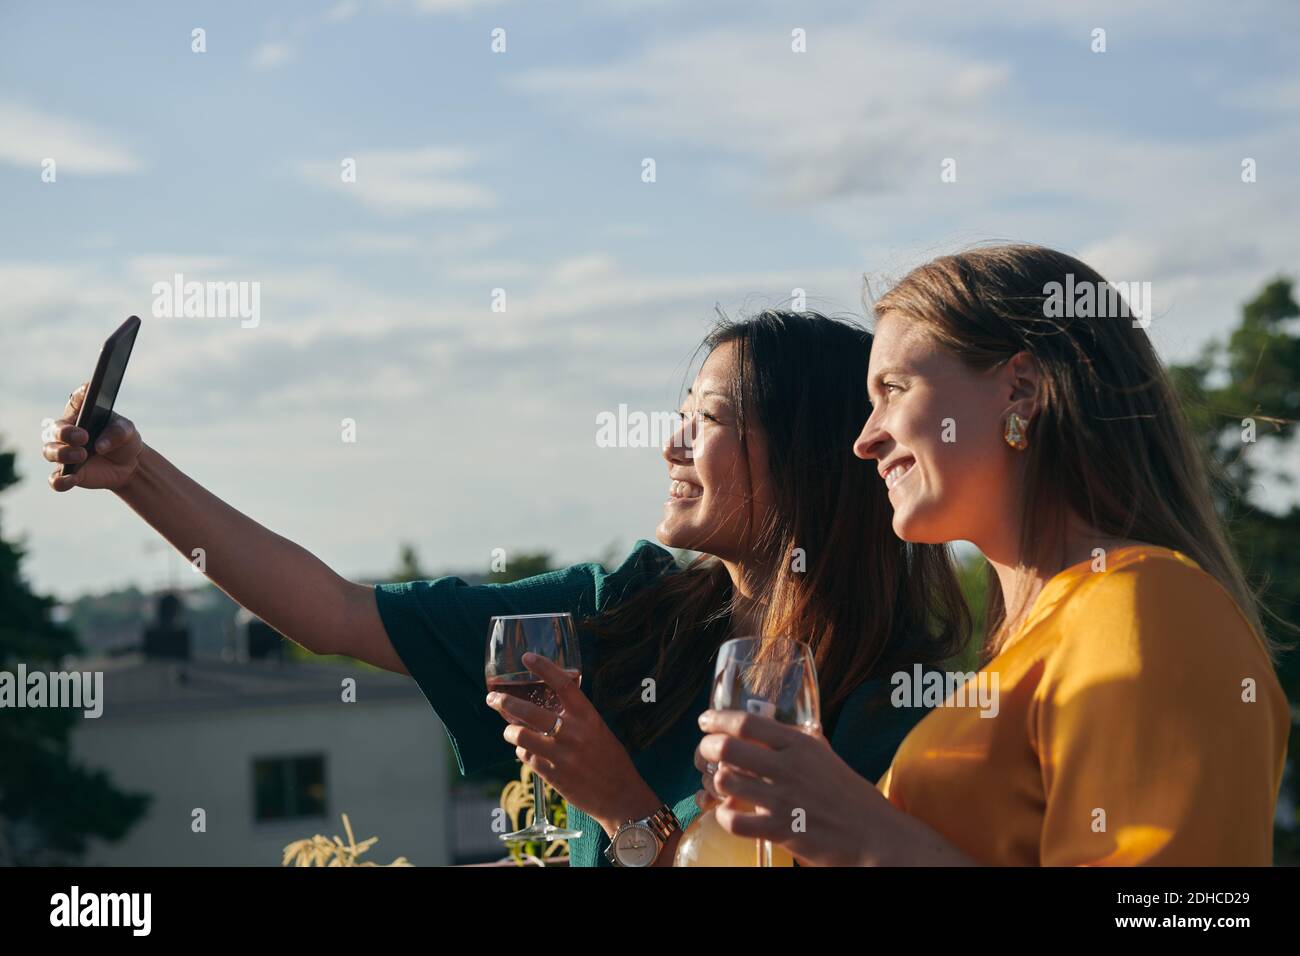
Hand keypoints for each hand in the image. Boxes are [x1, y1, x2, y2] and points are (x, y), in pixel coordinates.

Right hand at [44, 383, 143, 491]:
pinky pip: (55, 479)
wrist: (129, 465)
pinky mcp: (67, 473)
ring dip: (63, 454)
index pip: (75, 401)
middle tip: (83, 437)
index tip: (89, 391)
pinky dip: (59, 480)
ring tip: (83, 455)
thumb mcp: (127, 432)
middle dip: (65, 433)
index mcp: (80, 414)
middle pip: (53, 430)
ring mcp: (64, 453)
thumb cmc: (123, 440)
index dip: (80, 396)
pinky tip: (71, 479)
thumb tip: (100, 445)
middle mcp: (66, 432)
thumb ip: (117, 433)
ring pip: (49, 452)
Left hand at [486, 652, 660, 836]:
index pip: (564, 684)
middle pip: (530, 711)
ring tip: (509, 731)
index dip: (544, 667)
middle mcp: (573, 733)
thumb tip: (549, 704)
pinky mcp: (552, 775)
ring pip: (521, 736)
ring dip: (510, 732)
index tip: (527, 657)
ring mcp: (561, 755)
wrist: (620, 796)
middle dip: (505, 703)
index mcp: (588, 717)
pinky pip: (527, 757)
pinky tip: (527, 751)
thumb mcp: (599, 731)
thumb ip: (577, 718)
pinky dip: (523, 752)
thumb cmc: (611, 760)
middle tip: (492, 699)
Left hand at [697, 708, 970, 865]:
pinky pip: (735, 821)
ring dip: (715, 782)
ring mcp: (784, 799)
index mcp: (801, 745)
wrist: (875, 836)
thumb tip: (771, 728)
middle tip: (704, 753)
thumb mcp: (826, 757)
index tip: (705, 720)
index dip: (718, 719)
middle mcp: (789, 767)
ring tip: (719, 784)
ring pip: (726, 782)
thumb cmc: (851, 797)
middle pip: (728, 747)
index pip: (747, 722)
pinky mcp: (782, 830)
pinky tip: (730, 813)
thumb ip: (799, 743)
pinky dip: (725, 816)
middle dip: (706, 748)